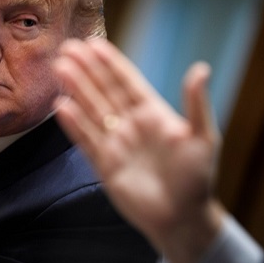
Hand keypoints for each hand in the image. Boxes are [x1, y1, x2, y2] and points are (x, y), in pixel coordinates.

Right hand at [53, 38, 225, 262]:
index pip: (128, 82)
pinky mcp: (105, 165)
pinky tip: (62, 106)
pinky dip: (74, 124)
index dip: (111, 63)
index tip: (94, 43)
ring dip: (77, 90)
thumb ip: (196, 104)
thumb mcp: (203, 138)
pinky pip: (87, 140)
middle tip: (68, 48)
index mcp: (153, 114)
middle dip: (87, 70)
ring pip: (92, 111)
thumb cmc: (198, 178)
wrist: (183, 218)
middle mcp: (131, 125)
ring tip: (60, 68)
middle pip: (104, 92)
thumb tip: (201, 69)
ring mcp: (116, 144)